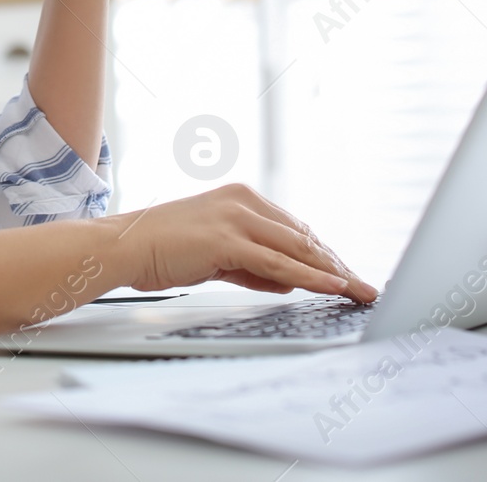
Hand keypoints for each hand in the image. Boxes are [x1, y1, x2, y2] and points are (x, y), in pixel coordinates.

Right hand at [109, 184, 377, 302]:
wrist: (123, 245)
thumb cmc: (160, 249)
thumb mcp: (213, 255)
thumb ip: (250, 264)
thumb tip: (287, 280)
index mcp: (239, 196)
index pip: (292, 228)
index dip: (321, 253)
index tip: (344, 273)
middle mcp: (242, 200)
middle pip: (302, 235)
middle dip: (336, 263)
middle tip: (363, 285)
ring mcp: (236, 217)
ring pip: (296, 247)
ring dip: (332, 271)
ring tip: (358, 290)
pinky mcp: (228, 240)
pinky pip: (279, 262)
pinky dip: (311, 275)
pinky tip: (333, 286)